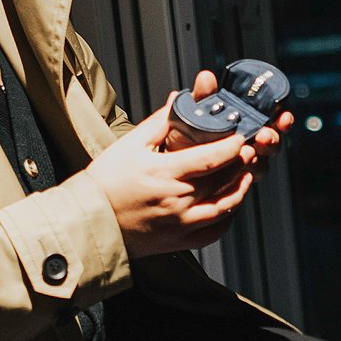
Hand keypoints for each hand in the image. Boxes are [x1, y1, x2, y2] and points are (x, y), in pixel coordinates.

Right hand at [72, 86, 255, 257]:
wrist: (90, 221)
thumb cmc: (105, 181)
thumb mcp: (130, 145)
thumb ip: (160, 122)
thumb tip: (179, 98)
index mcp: (165, 173)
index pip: (211, 158)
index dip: (232, 146)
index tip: (242, 136)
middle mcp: (177, 200)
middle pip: (223, 180)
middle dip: (241, 164)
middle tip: (250, 150)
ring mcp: (180, 224)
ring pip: (224, 207)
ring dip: (239, 189)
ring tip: (245, 175)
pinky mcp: (179, 242)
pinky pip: (214, 232)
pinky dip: (227, 218)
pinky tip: (229, 205)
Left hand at [175, 68, 295, 196]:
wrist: (169, 160)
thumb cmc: (183, 134)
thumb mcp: (193, 111)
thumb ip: (203, 96)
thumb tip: (206, 77)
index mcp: (246, 122)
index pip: (272, 118)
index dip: (282, 116)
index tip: (282, 115)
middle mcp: (250, 143)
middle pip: (273, 141)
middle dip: (273, 138)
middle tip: (264, 135)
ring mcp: (243, 163)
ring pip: (263, 162)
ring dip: (259, 157)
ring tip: (251, 151)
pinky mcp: (233, 180)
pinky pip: (246, 179)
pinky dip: (245, 173)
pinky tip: (239, 169)